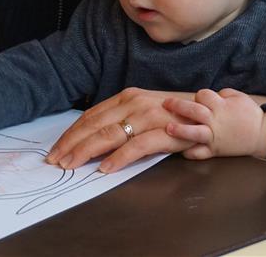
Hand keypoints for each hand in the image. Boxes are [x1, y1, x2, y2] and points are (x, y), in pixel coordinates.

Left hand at [45, 87, 197, 172]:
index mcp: (127, 96)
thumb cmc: (174, 116)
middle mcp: (134, 102)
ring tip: (71, 165)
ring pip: (109, 134)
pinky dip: (118, 158)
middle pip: (95, 125)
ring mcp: (148, 115)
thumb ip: (120, 121)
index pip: (90, 116)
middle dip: (71, 144)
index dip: (71, 134)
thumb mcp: (142, 112)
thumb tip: (91, 140)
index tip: (56, 149)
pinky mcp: (163, 130)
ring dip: (86, 151)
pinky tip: (105, 169)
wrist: (211, 114)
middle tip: (55, 161)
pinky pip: (136, 146)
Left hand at [163, 88, 265, 160]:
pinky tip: (180, 150)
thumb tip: (211, 94)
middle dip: (178, 106)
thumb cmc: (250, 115)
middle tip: (166, 104)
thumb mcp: (239, 97)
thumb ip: (222, 93)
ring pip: (194, 132)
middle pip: (194, 110)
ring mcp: (214, 137)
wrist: (262, 135)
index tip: (199, 99)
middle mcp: (216, 121)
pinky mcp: (215, 150)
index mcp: (222, 106)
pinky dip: (190, 153)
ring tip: (169, 128)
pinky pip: (200, 153)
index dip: (199, 96)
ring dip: (180, 129)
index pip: (203, 96)